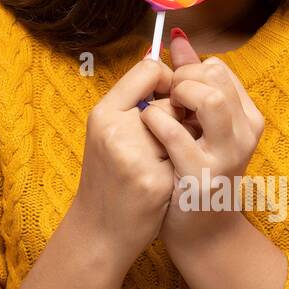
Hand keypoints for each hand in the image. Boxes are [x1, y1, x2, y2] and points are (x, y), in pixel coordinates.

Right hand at [71, 51, 178, 269]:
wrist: (100, 231)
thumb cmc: (109, 176)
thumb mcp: (109, 131)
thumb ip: (135, 97)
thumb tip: (159, 57)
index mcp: (103, 114)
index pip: (149, 69)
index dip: (168, 80)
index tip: (170, 97)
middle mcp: (115, 131)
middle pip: (172, 100)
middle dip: (181, 114)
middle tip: (170, 133)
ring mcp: (135, 157)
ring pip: (183, 127)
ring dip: (186, 138)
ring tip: (172, 155)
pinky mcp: (155, 182)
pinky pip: (187, 155)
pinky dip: (186, 164)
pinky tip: (175, 178)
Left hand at [139, 29, 265, 246]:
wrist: (201, 232)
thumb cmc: (195, 170)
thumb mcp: (200, 125)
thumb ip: (191, 80)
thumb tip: (177, 38)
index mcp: (247, 117)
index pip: (218, 69)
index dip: (187, 71)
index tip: (172, 90)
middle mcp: (244, 133)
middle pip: (214, 76)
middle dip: (181, 79)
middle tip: (165, 99)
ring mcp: (226, 156)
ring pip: (209, 99)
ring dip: (177, 97)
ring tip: (160, 111)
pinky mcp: (201, 177)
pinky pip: (176, 134)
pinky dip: (156, 123)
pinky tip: (148, 127)